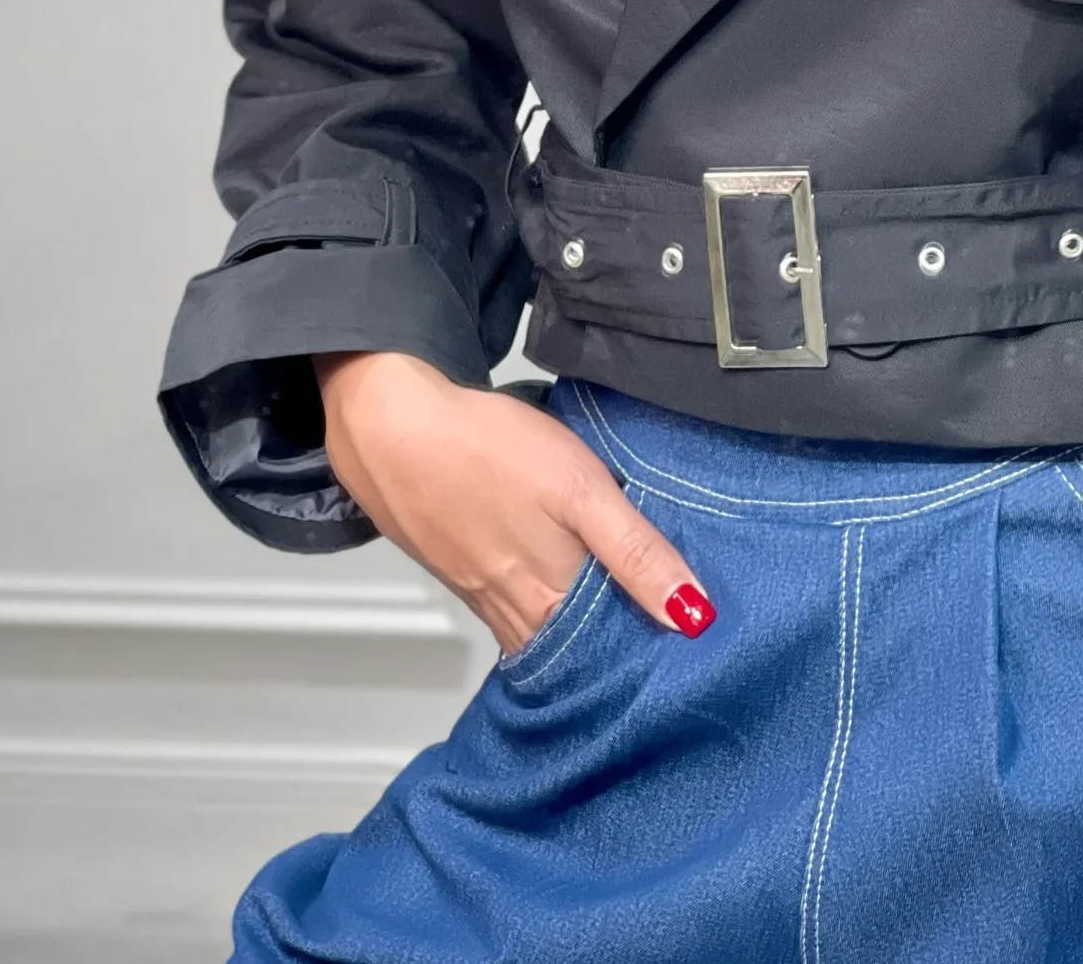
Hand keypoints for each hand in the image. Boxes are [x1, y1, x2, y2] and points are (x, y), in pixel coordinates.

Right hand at [315, 352, 715, 652]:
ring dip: (582, 633)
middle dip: (620, 647)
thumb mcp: (583, 491)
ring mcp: (485, 595)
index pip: (616, 653)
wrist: (390, 428)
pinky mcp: (464, 572)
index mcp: (551, 600)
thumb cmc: (487, 451)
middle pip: (579, 651)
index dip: (654, 650)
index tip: (691, 645)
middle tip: (666, 634)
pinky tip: (560, 590)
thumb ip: (636, 553)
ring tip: (624, 619)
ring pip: (545, 633)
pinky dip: (545, 611)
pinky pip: (514, 611)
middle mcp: (516, 612)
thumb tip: (692, 615)